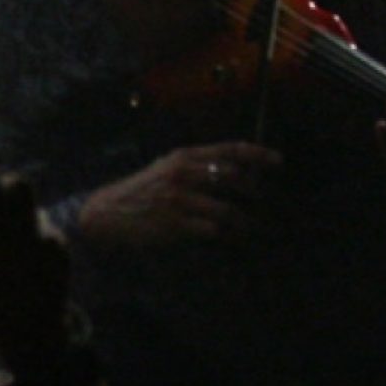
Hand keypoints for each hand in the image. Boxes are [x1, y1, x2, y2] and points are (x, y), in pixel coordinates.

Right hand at [75, 141, 278, 251]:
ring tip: (247, 226)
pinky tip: (221, 235)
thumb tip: (238, 169)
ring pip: (227, 209)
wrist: (107, 213)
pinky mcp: (175, 224)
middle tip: (259, 200)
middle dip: (253, 191)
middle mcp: (183, 174)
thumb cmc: (142, 190)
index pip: (229, 150)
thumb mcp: (167, 168)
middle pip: (234, 179)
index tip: (278, 161)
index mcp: (183, 157)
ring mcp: (179, 200)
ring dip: (242, 220)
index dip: (258, 154)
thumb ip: (199, 166)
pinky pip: (211, 230)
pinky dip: (221, 234)